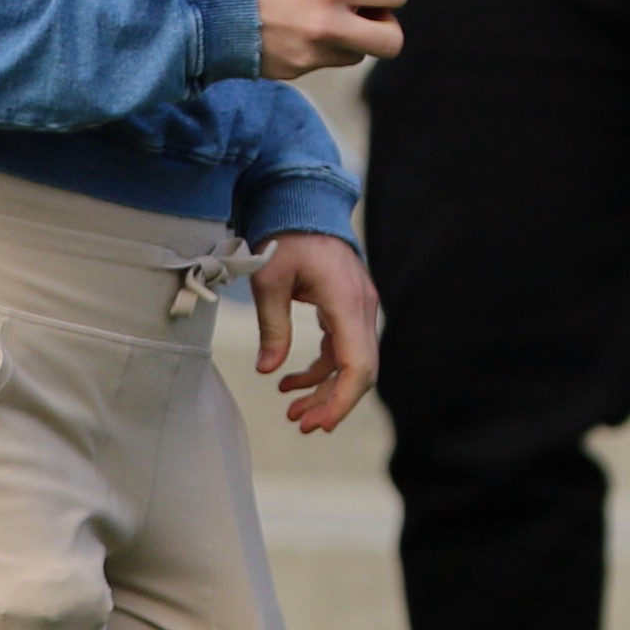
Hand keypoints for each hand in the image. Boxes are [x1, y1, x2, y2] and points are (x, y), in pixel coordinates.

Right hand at [245, 0, 408, 75]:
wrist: (199, 4)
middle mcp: (328, 25)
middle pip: (392, 42)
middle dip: (385, 28)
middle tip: (366, 17)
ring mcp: (311, 54)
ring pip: (356, 56)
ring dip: (349, 41)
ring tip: (320, 22)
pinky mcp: (294, 72)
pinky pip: (321, 63)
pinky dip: (315, 50)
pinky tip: (289, 32)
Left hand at [250, 230, 380, 432]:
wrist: (303, 205)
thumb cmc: (287, 236)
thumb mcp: (269, 280)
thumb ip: (272, 327)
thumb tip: (268, 370)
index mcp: (346, 302)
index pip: (358, 365)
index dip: (342, 401)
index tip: (320, 424)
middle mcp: (361, 308)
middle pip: (359, 371)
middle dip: (332, 403)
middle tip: (301, 425)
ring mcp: (357, 309)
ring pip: (350, 363)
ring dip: (323, 390)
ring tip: (292, 412)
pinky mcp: (347, 309)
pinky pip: (340, 349)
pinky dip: (319, 370)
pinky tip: (289, 382)